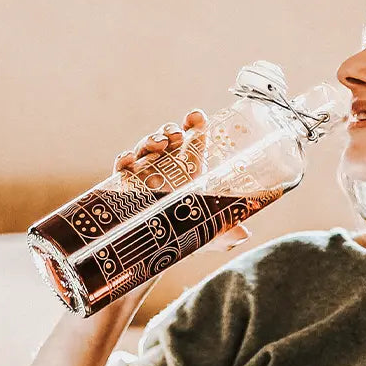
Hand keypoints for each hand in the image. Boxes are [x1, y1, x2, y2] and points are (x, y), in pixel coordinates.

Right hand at [112, 110, 250, 252]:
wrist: (155, 248)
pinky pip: (121, 166)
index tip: (196, 117)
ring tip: (159, 143)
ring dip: (151, 138)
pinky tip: (129, 160)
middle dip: (170, 129)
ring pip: (145, 146)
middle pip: (167, 137)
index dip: (194, 123)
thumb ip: (226, 233)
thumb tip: (244, 233)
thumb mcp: (209, 234)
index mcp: (189, 169)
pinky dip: (123, 159)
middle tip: (176, 136)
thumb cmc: (185, 233)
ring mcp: (144, 172)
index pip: (192, 138)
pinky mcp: (125, 184)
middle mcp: (166, 166)